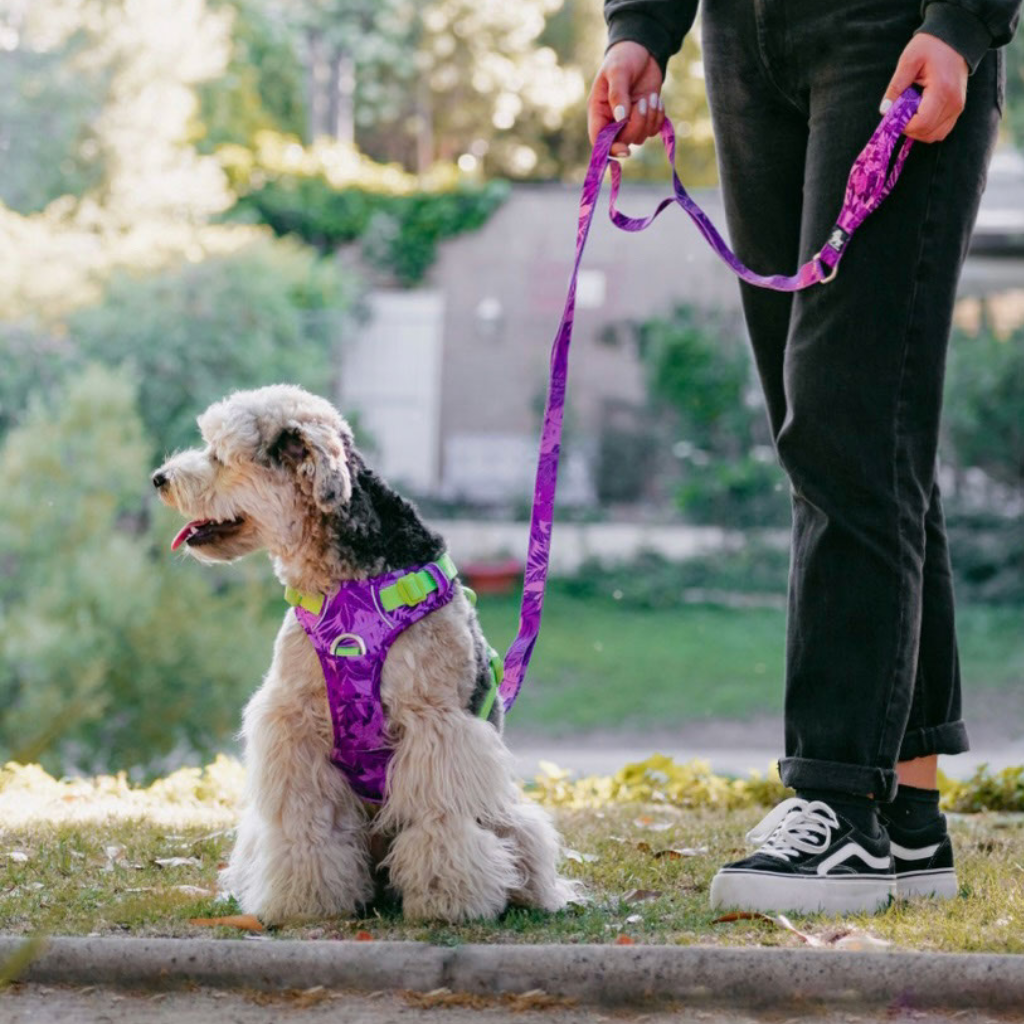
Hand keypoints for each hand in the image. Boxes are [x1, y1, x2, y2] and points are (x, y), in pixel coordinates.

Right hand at [587, 41, 664, 156]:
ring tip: (651, 97)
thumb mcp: (618, 71)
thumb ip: (618, 94)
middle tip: (643, 103)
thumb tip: (620, 119)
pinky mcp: (644, 117)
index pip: (599, 139)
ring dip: (649, 119)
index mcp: (598, 111)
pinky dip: (658, 118)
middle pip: (622, 141)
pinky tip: (656, 100)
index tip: (625, 149)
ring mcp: (629, 120)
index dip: (610, 148)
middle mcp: (611, 120)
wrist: (643, 48)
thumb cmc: (624, 57)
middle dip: (636, 125)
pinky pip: (652, 130)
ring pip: (639, 137)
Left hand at [881, 33, 967, 142]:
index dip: (903, 125)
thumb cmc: (932, 45)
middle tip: (901, 111)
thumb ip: (895, 86)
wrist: (957, 37)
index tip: (894, 114)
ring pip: (934, 135)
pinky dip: (927, 128)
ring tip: (911, 110)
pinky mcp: (958, 108)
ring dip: (918, 130)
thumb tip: (884, 110)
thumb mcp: (909, 60)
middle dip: (909, 128)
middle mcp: (954, 103)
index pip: (921, 124)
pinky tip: (919, 113)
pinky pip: (941, 130)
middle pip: (927, 133)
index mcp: (942, 91)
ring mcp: (958, 107)